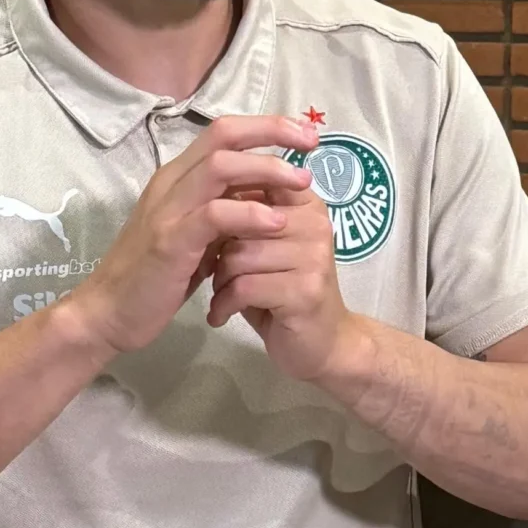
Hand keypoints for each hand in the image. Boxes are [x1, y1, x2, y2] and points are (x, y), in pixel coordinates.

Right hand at [66, 114, 319, 357]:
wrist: (108, 314)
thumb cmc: (154, 278)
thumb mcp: (194, 238)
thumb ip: (221, 215)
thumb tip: (263, 200)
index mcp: (177, 179)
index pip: (222, 132)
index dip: (266, 126)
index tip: (304, 134)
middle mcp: (170, 184)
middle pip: (224, 136)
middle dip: (273, 133)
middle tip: (312, 144)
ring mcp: (167, 210)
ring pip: (220, 167)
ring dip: (267, 169)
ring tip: (302, 182)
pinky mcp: (169, 241)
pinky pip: (213, 215)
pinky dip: (249, 214)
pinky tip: (276, 222)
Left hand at [206, 184, 366, 386]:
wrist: (321, 345)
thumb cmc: (284, 294)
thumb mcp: (265, 249)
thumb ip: (246, 219)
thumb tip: (205, 192)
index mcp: (306, 205)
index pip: (258, 182)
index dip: (225, 205)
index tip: (215, 235)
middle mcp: (316, 224)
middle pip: (240, 222)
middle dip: (217, 252)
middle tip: (217, 276)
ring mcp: (314, 258)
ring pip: (238, 255)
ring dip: (220, 281)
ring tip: (223, 296)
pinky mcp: (305, 292)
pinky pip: (244, 287)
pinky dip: (224, 304)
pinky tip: (222, 315)